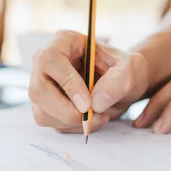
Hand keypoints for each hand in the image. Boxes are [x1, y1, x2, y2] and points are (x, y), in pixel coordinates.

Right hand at [29, 30, 148, 132]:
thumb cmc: (125, 70)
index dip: (67, 83)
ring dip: (72, 122)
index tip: (88, 103)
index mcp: (64, 42)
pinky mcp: (45, 106)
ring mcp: (43, 85)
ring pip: (42, 112)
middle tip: (93, 116)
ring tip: (99, 116)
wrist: (124, 86)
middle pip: (38, 90)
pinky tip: (91, 119)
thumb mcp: (132, 69)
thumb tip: (95, 102)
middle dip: (66, 111)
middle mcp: (46, 63)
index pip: (51, 59)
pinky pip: (51, 123)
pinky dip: (73, 128)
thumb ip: (119, 80)